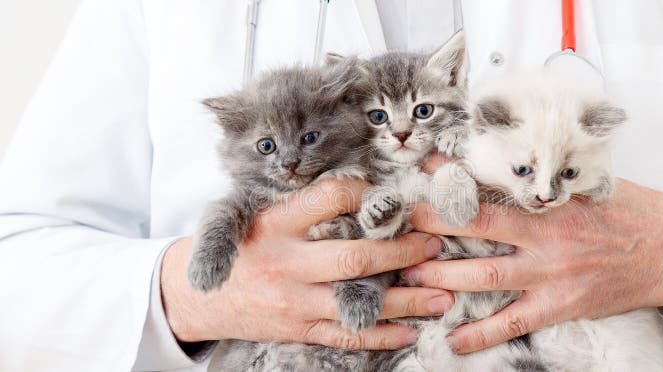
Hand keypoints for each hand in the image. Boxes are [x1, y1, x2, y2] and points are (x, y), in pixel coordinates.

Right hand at [161, 178, 453, 349]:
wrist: (193, 296)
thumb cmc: (236, 245)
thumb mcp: (254, 211)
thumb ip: (303, 202)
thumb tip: (364, 189)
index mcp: (276, 224)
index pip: (329, 198)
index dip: (367, 193)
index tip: (395, 194)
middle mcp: (286, 263)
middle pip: (353, 258)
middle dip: (401, 253)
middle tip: (433, 245)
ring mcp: (293, 302)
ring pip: (358, 303)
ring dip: (406, 301)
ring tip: (443, 296)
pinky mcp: (297, 330)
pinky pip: (345, 336)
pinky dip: (380, 335)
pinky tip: (410, 330)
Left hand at [405, 170, 662, 353]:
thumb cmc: (630, 211)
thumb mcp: (589, 183)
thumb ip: (547, 181)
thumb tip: (506, 165)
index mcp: (551, 202)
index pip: (491, 186)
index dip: (453, 179)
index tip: (422, 170)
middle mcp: (545, 236)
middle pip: (476, 229)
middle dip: (432, 226)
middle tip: (395, 225)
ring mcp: (551, 274)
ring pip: (485, 276)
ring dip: (443, 276)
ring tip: (407, 276)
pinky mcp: (561, 305)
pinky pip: (514, 322)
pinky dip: (482, 333)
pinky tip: (452, 340)